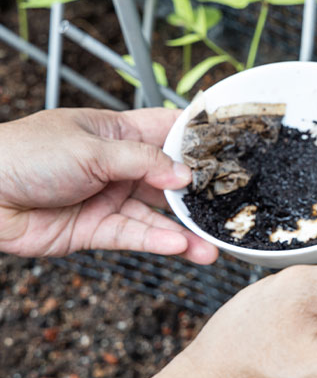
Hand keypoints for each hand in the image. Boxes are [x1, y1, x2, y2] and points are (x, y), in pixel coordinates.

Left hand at [0, 107, 216, 262]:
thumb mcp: (91, 149)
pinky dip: (158, 241)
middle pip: (169, 179)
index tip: (230, 148)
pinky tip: (180, 246)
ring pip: (156, 215)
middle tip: (228, 206)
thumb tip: (184, 174)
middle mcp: (118, 166)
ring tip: (211, 245)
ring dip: (184, 230)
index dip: (196, 139)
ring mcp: (109, 199)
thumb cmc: (26, 154)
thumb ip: (142, 162)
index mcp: (117, 133)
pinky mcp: (97, 230)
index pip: (167, 131)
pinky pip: (135, 235)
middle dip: (197, 193)